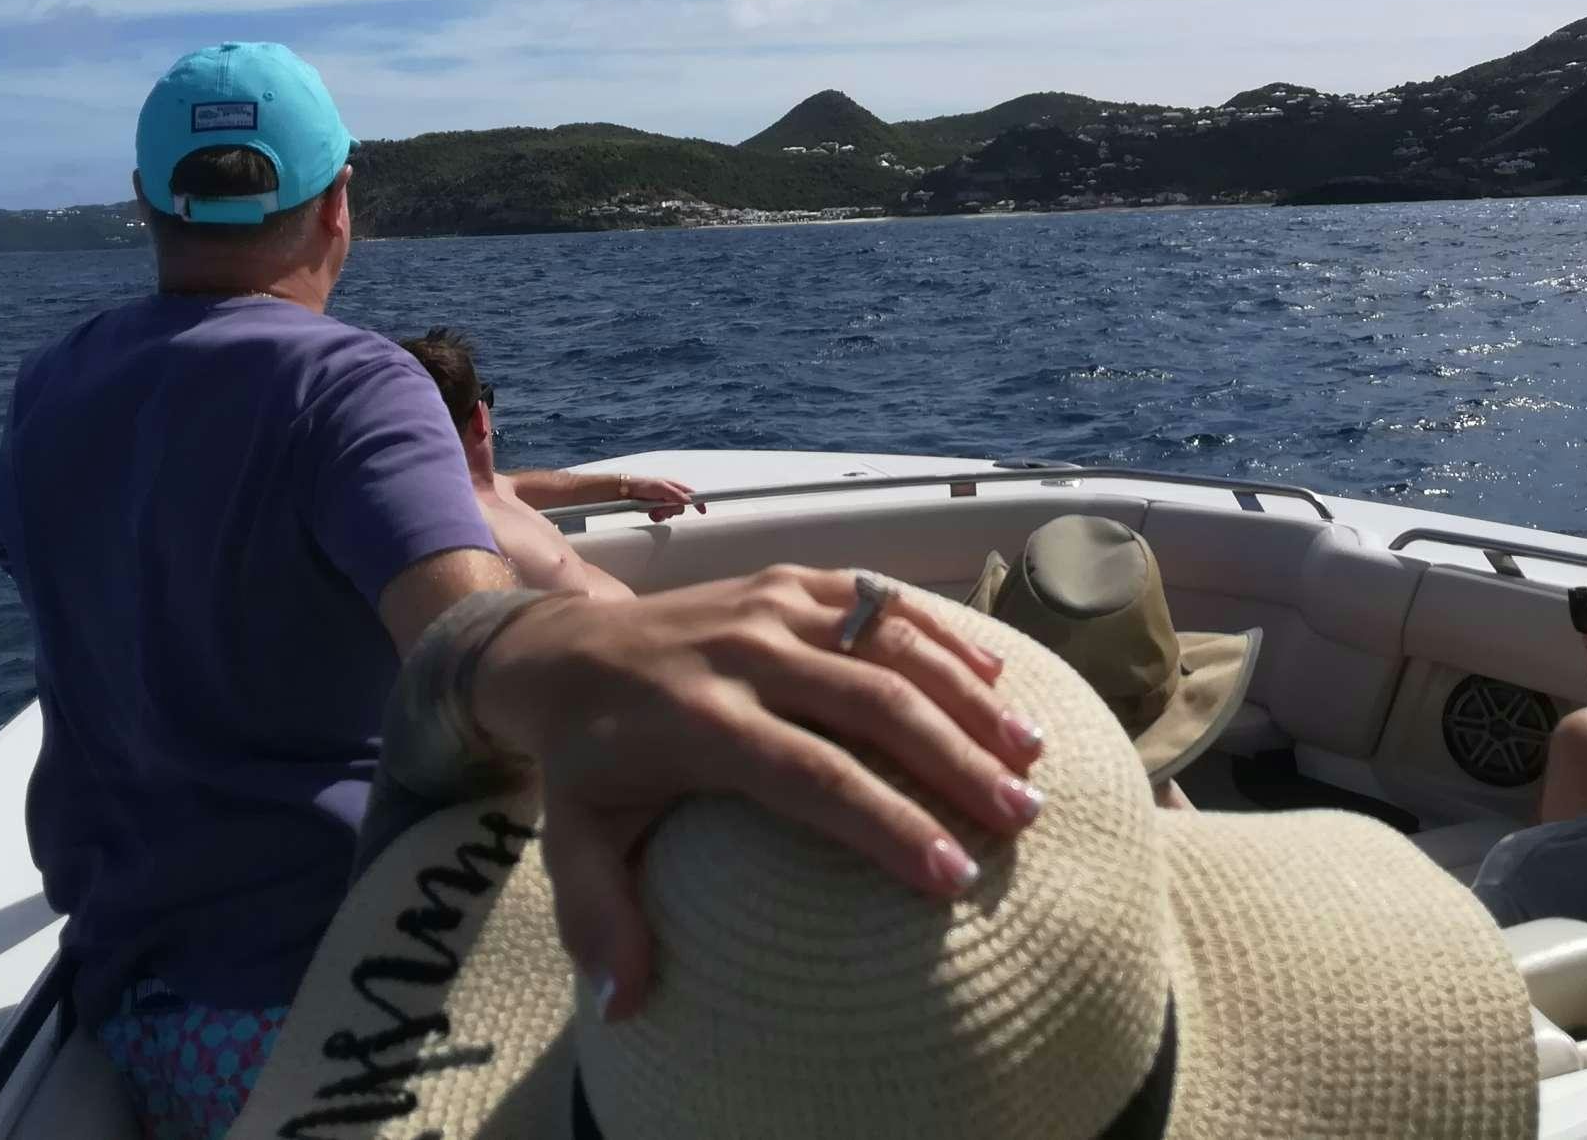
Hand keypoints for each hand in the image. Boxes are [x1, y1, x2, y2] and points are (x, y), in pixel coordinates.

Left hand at [470, 566, 1047, 1019]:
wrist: (557, 648)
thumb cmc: (584, 760)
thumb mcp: (572, 841)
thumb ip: (599, 920)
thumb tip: (627, 1006)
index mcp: (701, 722)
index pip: (814, 776)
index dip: (888, 825)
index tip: (953, 877)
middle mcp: (745, 652)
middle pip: (873, 703)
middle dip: (956, 761)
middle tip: (1021, 817)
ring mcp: (772, 604)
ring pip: (890, 641)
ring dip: (968, 696)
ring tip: (1029, 753)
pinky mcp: (789, 579)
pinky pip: (880, 597)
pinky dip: (943, 635)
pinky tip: (996, 681)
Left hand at [620, 474, 702, 518]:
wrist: (628, 492)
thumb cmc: (643, 485)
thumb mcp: (660, 487)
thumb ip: (674, 494)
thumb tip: (688, 500)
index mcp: (675, 487)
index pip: (691, 494)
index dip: (698, 502)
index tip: (702, 510)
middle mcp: (671, 495)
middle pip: (680, 508)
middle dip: (671, 511)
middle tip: (661, 508)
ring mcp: (664, 503)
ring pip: (671, 514)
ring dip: (663, 514)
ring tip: (653, 510)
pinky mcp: (657, 509)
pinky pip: (663, 518)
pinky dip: (657, 517)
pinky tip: (651, 513)